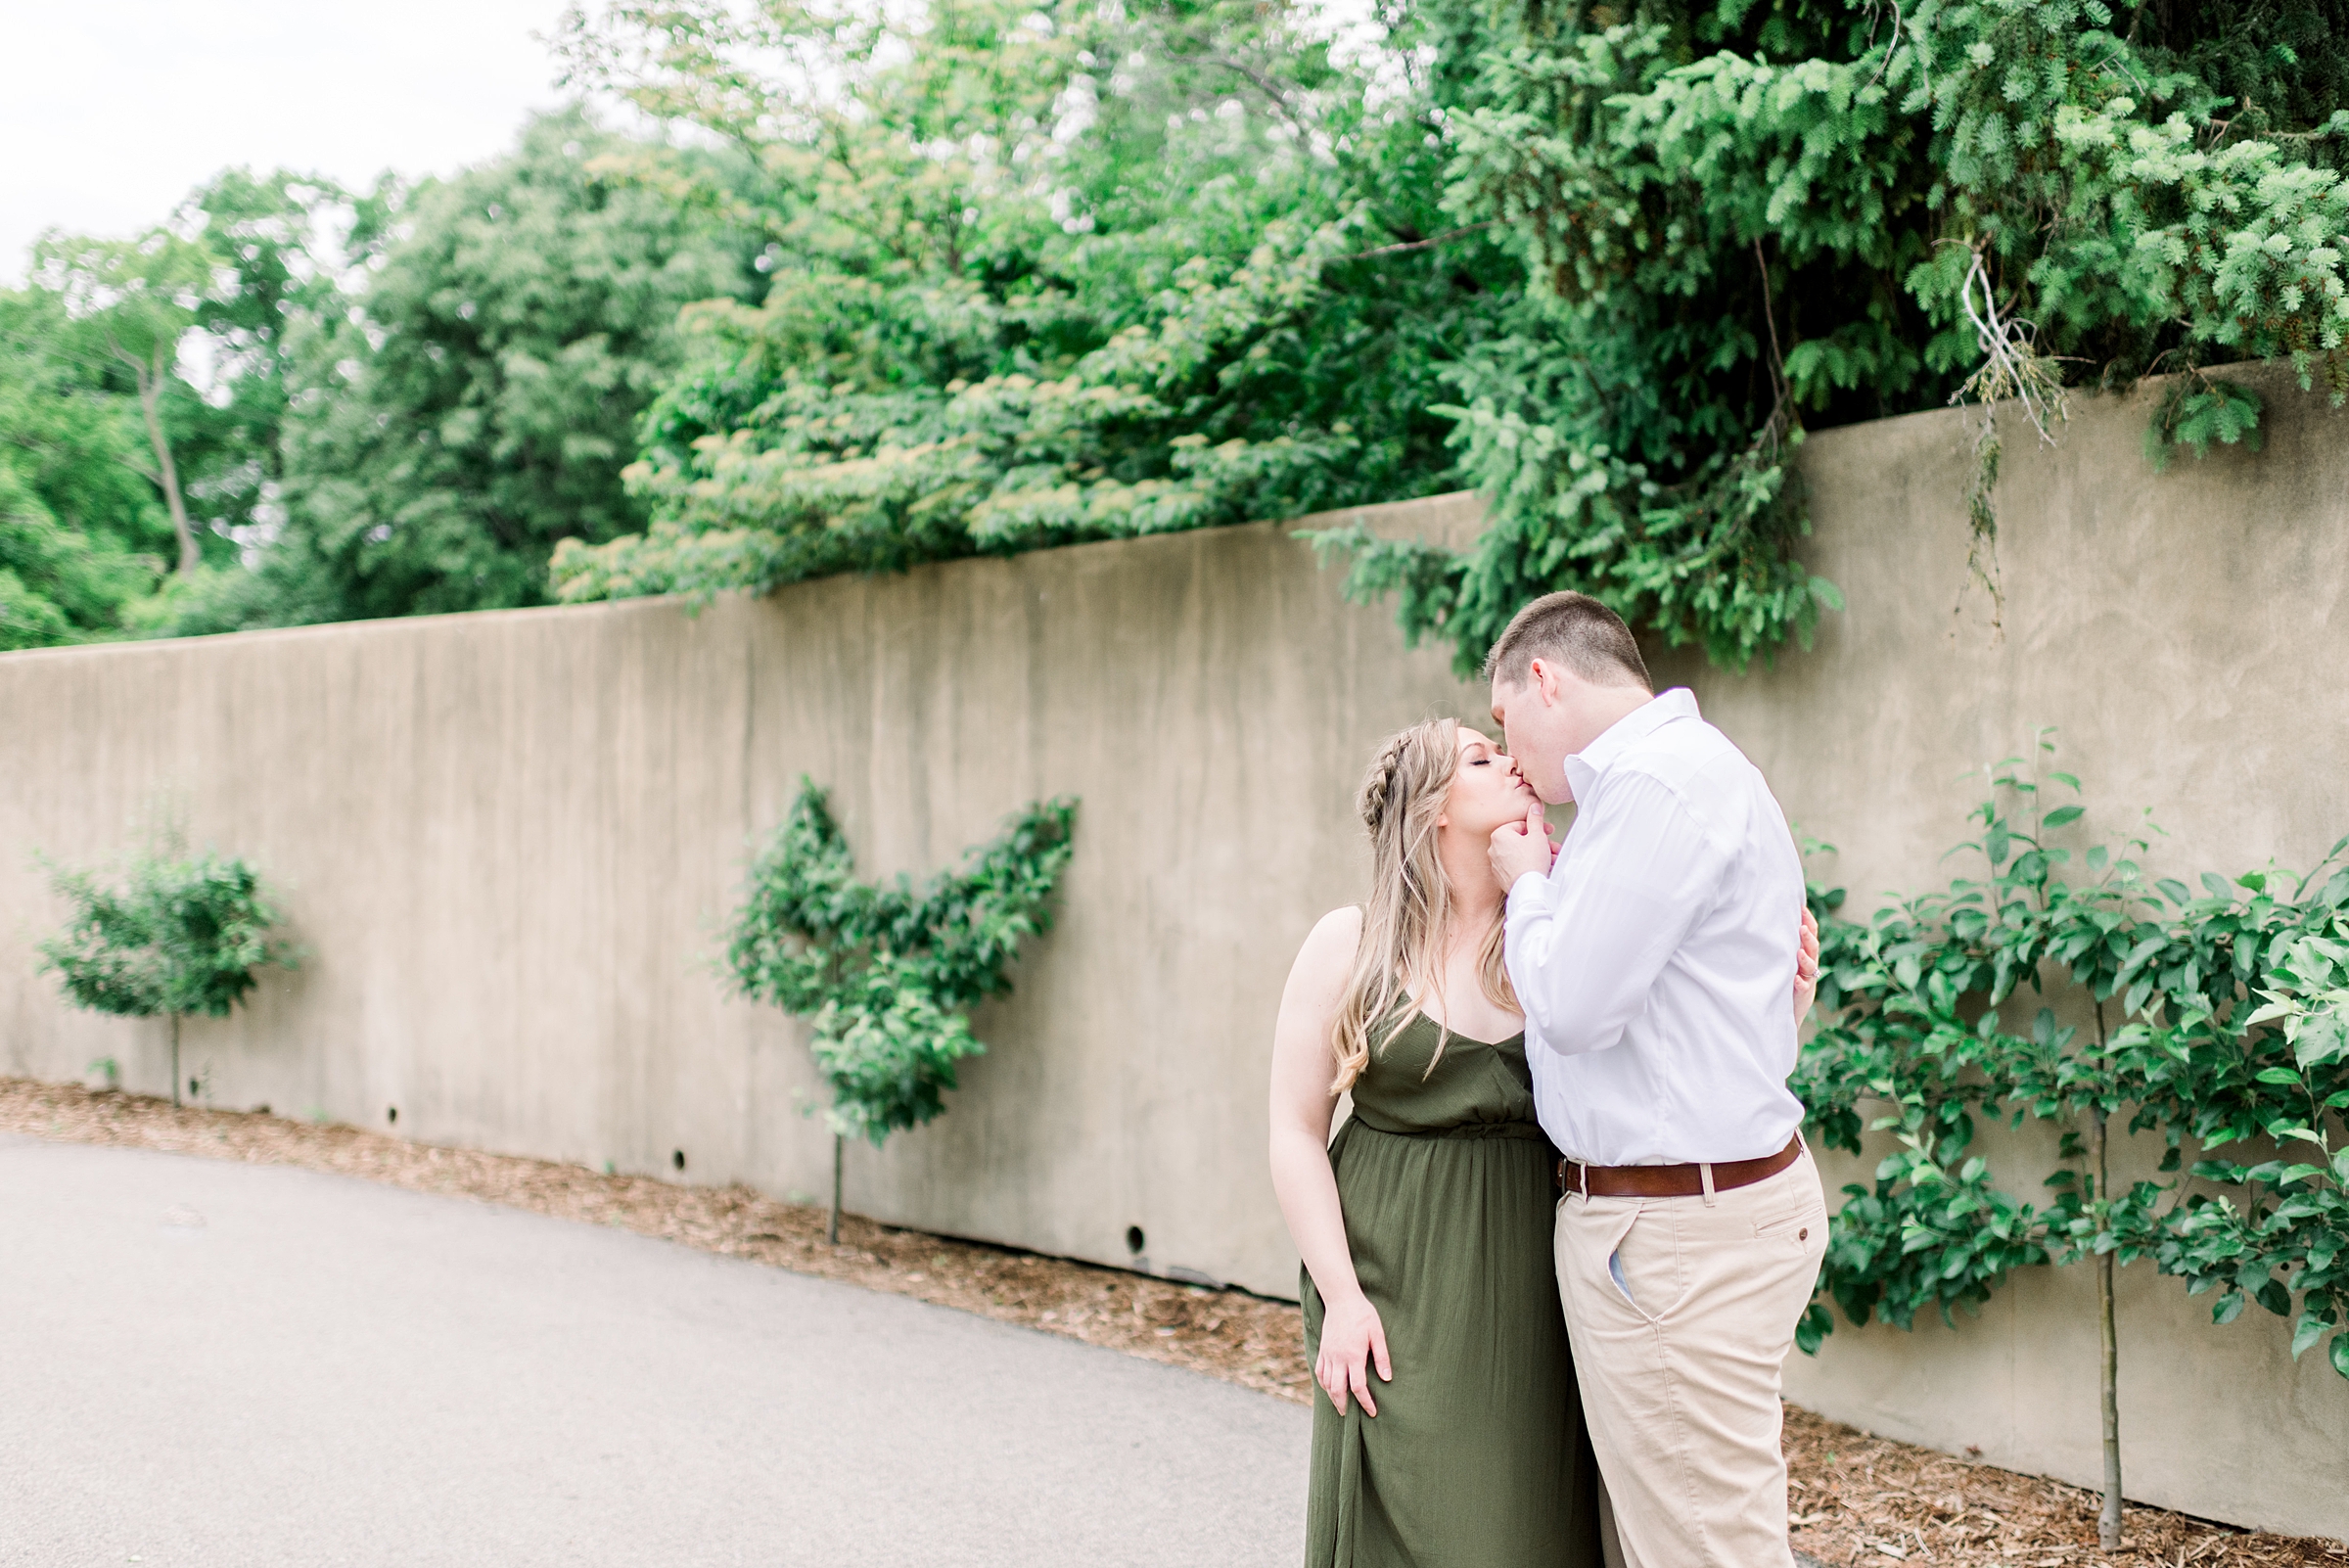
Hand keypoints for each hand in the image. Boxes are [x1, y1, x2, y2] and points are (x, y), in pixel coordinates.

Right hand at [1315, 1290, 1391, 1416]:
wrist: (1341, 1299)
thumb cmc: (1363, 1315)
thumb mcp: (1377, 1334)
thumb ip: (1382, 1357)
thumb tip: (1387, 1379)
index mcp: (1354, 1356)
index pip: (1358, 1387)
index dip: (1365, 1402)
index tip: (1372, 1411)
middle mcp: (1338, 1358)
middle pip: (1337, 1390)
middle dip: (1344, 1405)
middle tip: (1350, 1415)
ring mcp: (1328, 1354)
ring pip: (1326, 1383)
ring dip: (1332, 1397)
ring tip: (1340, 1405)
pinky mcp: (1322, 1349)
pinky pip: (1319, 1372)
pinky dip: (1323, 1384)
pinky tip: (1328, 1388)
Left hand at [1488, 800, 1554, 891]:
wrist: (1529, 888)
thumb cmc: (1532, 861)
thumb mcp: (1538, 835)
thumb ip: (1535, 818)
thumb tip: (1534, 806)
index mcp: (1499, 834)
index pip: (1521, 825)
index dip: (1538, 828)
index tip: (1550, 832)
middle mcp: (1493, 848)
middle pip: (1521, 840)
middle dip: (1541, 843)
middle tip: (1553, 846)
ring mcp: (1496, 863)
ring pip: (1521, 854)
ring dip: (1538, 854)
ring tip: (1553, 859)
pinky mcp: (1501, 876)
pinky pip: (1517, 866)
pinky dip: (1529, 865)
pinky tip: (1543, 867)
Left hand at [1791, 905, 1819, 1021]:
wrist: (1790, 1008)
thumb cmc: (1787, 977)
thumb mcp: (1788, 958)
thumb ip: (1786, 942)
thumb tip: (1775, 916)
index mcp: (1806, 953)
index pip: (1811, 934)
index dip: (1809, 921)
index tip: (1802, 908)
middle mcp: (1809, 964)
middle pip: (1813, 948)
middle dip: (1808, 937)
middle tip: (1802, 927)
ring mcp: (1808, 979)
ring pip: (1810, 967)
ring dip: (1805, 959)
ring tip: (1799, 952)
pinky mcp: (1803, 994)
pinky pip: (1803, 987)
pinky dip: (1800, 983)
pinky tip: (1796, 980)